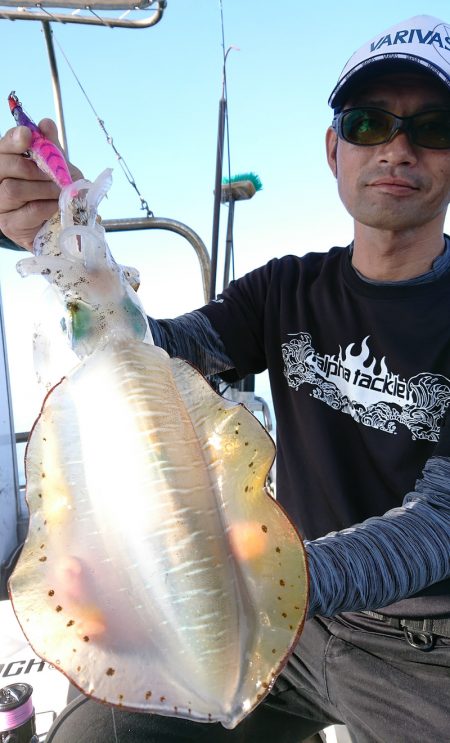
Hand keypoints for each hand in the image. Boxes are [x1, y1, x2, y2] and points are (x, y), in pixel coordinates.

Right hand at [0, 119, 82, 250]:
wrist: (64, 224)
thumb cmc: (55, 192)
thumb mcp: (58, 167)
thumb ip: (50, 147)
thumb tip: (45, 124)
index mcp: (6, 162)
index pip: (3, 146)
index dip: (14, 139)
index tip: (28, 135)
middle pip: (4, 165)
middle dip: (33, 168)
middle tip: (55, 175)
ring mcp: (0, 204)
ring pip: (13, 189)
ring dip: (42, 189)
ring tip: (58, 192)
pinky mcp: (9, 224)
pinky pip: (28, 211)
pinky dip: (47, 206)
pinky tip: (56, 206)